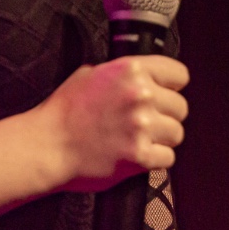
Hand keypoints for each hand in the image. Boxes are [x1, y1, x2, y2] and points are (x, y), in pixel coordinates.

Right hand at [37, 55, 189, 192]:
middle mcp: (140, 95)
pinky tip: (136, 155)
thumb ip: (120, 73)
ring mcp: (141, 126)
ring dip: (162, 138)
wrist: (47, 145)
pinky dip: (155, 160)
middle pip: (180, 107)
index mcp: (131, 70)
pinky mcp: (140, 156)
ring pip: (177, 133)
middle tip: (146, 122)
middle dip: (166, 115)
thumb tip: (140, 76)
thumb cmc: (64, 111)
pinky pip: (168, 158)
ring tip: (139, 139)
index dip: (172, 86)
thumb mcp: (90, 74)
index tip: (165, 93)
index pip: (179, 74)